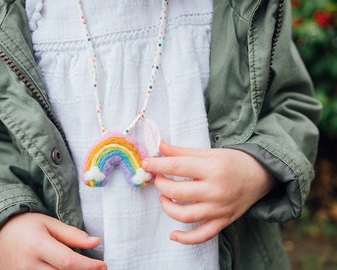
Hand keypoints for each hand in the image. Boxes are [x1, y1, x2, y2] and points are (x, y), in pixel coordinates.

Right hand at [0, 212, 106, 269]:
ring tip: (85, 269)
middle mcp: (28, 265)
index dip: (88, 266)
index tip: (103, 266)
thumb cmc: (28, 225)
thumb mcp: (51, 224)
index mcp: (37, 245)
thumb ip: (73, 235)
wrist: (0, 233)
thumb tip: (96, 242)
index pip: (67, 262)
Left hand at [142, 142, 274, 244]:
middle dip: (160, 184)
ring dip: (167, 207)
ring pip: (185, 215)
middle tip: (158, 178)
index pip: (177, 167)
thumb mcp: (209, 152)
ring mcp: (219, 209)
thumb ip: (183, 151)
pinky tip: (173, 235)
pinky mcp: (223, 221)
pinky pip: (202, 236)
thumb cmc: (233, 161)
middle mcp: (216, 190)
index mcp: (212, 168)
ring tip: (164, 197)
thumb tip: (160, 147)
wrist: (260, 175)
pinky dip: (185, 239)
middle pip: (177, 192)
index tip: (146, 163)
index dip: (157, 165)